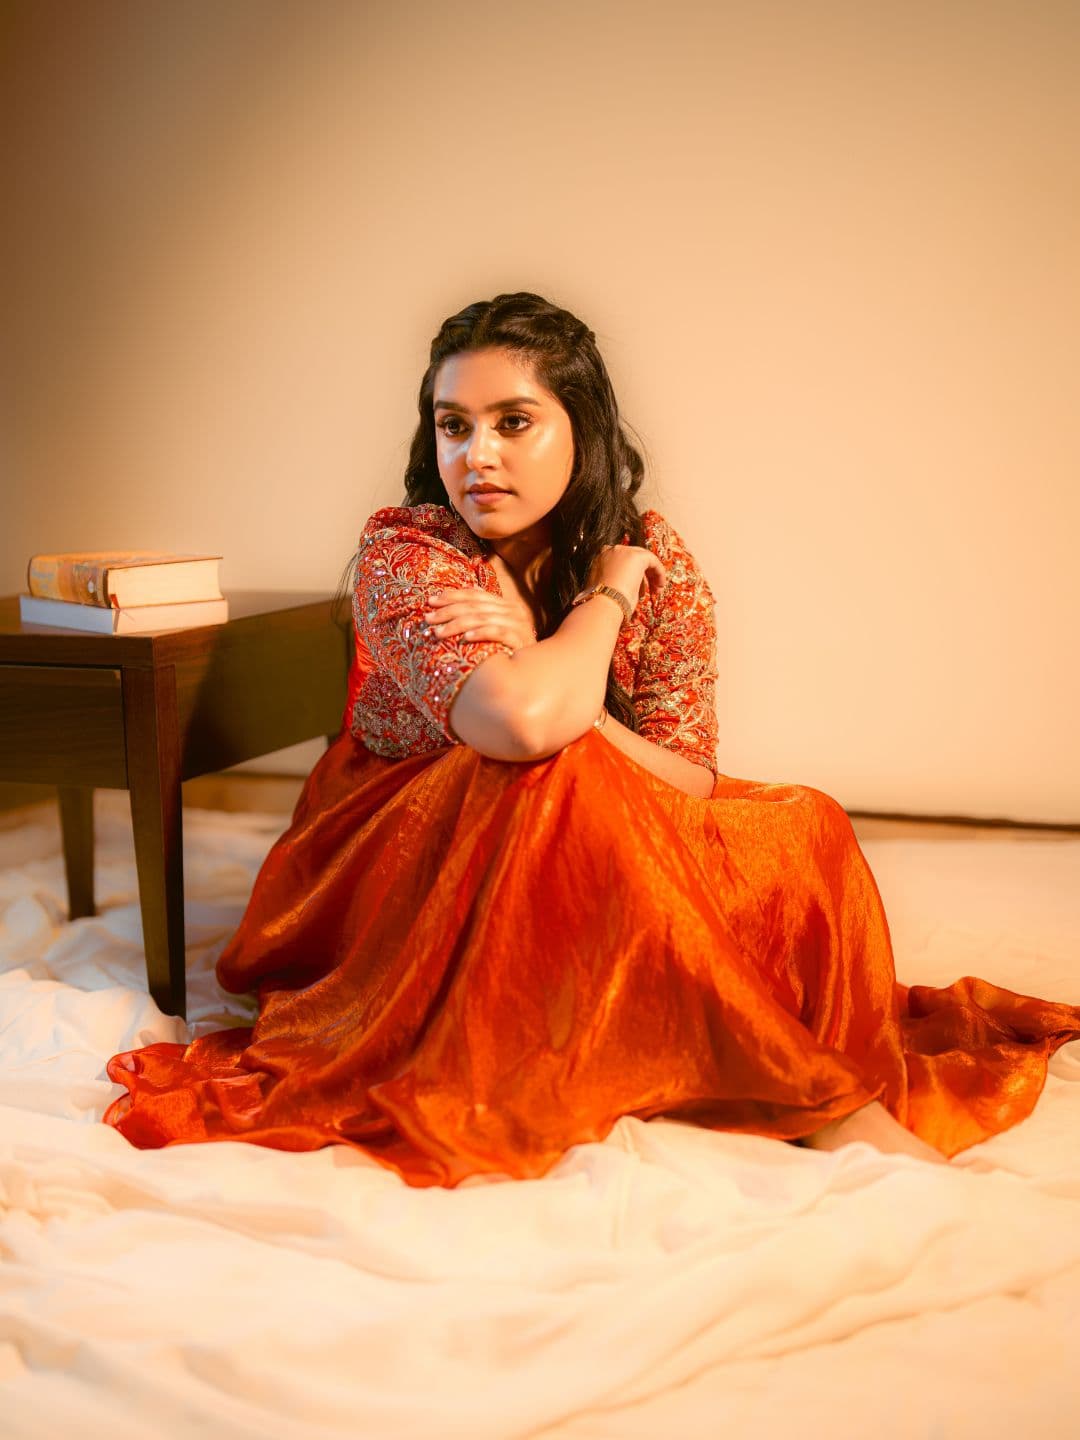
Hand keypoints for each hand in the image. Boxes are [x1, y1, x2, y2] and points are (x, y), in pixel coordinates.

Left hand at [422, 587, 537, 652]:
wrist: (534, 670)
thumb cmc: (510, 650)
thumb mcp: (496, 628)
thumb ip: (482, 613)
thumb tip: (461, 595)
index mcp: (505, 604)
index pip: (474, 594)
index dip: (451, 596)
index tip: (430, 601)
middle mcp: (513, 610)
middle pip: (474, 606)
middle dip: (448, 611)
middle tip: (428, 619)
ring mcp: (518, 624)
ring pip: (482, 618)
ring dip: (456, 624)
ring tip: (438, 632)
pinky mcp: (520, 640)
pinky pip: (497, 633)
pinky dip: (480, 633)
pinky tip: (465, 638)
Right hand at [587, 545, 666, 606]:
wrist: (605, 602)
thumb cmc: (605, 602)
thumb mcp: (606, 590)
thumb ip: (614, 583)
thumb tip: (626, 588)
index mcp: (600, 559)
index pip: (620, 561)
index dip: (631, 573)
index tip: (637, 587)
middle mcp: (610, 552)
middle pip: (633, 558)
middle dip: (643, 574)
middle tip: (650, 589)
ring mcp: (624, 551)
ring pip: (644, 559)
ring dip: (652, 575)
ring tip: (656, 591)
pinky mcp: (637, 556)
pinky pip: (653, 561)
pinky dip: (659, 573)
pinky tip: (660, 585)